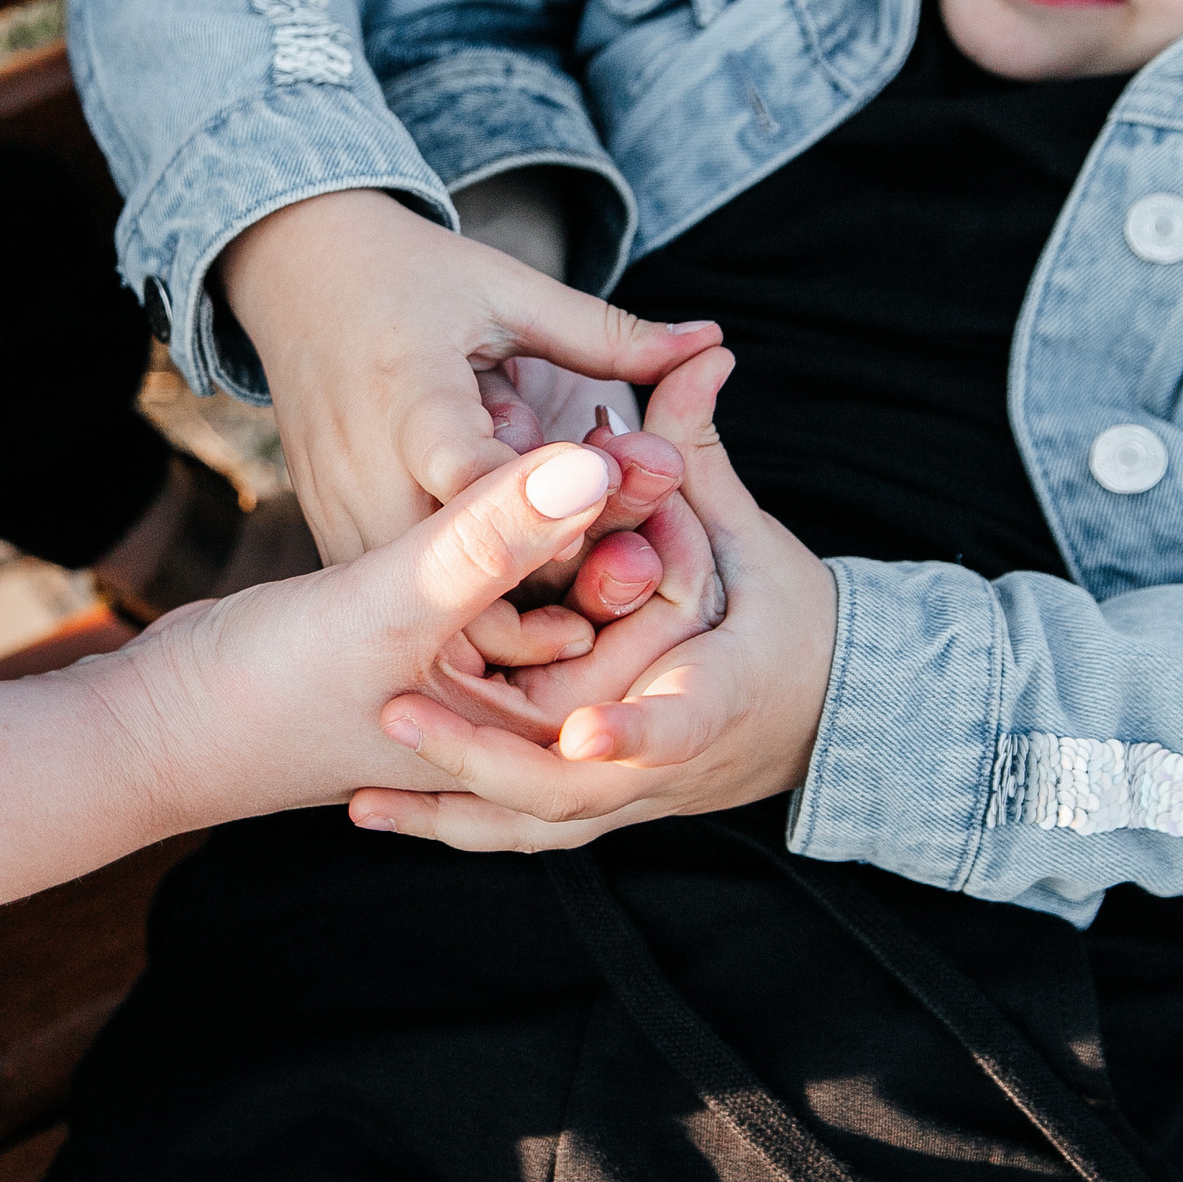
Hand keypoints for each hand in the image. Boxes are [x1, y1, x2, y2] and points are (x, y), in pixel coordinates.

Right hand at [0, 441, 627, 904]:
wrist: (149, 724)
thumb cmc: (264, 688)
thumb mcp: (390, 599)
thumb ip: (490, 533)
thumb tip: (594, 465)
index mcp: (507, 731)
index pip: (616, 647)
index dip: (649, 551)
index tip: (676, 463)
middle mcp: (492, 722)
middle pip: (592, 627)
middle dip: (626, 548)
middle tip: (665, 447)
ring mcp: (449, 695)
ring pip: (541, 604)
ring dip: (572, 539)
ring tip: (609, 447)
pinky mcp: (411, 663)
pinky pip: (488, 600)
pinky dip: (513, 546)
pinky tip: (530, 472)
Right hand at [218, 190, 719, 563]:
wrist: (295, 278)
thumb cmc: (412, 276)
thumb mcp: (507, 291)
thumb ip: (608, 334)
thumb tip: (714, 342)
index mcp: (409, 394)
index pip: (476, 478)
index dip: (551, 511)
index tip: (619, 519)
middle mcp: (363, 468)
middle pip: (458, 566)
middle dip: (549, 577)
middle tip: (634, 573)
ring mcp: (337, 514)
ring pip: (430, 604)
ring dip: (512, 607)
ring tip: (586, 590)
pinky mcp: (328, 540)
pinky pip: (402, 603)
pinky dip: (464, 610)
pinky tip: (526, 597)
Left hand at [348, 348, 840, 851]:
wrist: (819, 717)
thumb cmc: (783, 613)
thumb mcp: (745, 533)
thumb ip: (700, 449)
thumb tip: (705, 350)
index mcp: (725, 690)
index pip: (683, 720)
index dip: (635, 730)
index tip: (577, 734)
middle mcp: (674, 763)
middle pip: (578, 790)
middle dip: (489, 759)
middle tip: (401, 713)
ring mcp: (633, 799)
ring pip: (538, 824)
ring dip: (452, 809)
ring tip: (363, 794)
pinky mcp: (595, 814)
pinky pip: (518, 831)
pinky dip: (451, 824)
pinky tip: (371, 809)